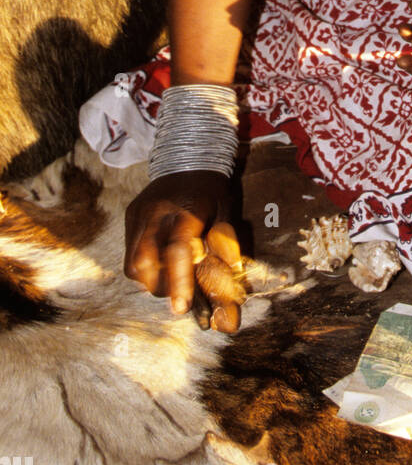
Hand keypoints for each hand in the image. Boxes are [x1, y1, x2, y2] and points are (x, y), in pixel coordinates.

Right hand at [124, 171, 244, 331]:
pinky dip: (143, 268)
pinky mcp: (130, 215)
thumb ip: (224, 247)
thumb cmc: (212, 191)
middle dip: (160, 288)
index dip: (179, 282)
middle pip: (144, 263)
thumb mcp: (226, 213)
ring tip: (169, 280)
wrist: (188, 156)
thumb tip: (229, 284)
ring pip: (132, 263)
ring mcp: (139, 214)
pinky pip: (129, 253)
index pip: (177, 251)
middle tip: (178, 295)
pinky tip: (159, 264)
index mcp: (186, 211)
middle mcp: (157, 212)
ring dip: (149, 282)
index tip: (181, 307)